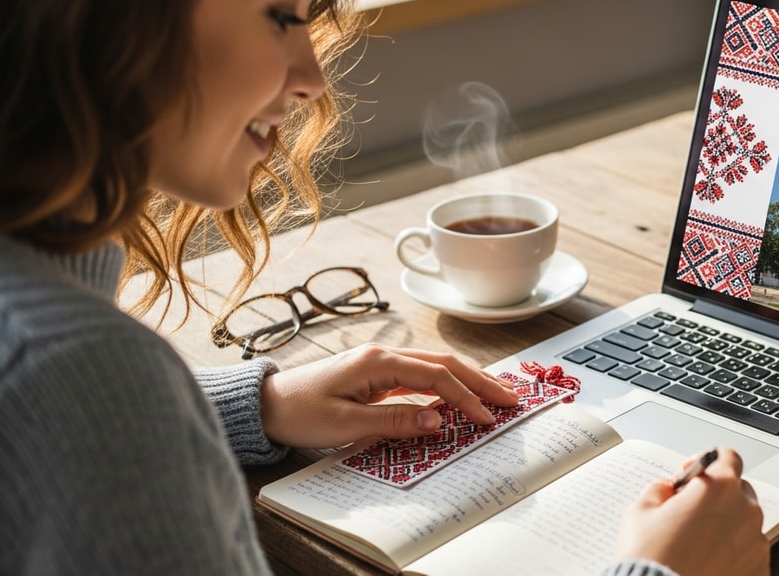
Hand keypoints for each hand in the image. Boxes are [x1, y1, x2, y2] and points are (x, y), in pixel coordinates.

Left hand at [259, 344, 519, 448]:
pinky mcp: (378, 375)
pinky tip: (461, 396)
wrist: (267, 405)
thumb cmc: (300, 413)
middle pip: (445, 363)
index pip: (436, 375)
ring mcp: (382, 364)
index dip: (466, 396)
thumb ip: (395, 421)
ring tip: (496, 395)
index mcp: (378, 362)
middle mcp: (384, 356)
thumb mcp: (346, 424)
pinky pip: (422, 377)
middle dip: (480, 381)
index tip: (487, 416)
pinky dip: (447, 385)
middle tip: (511, 399)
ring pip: (436, 367)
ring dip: (468, 380)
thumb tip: (439, 420)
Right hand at [613, 448, 769, 575]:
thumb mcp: (640, 510)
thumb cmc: (650, 557)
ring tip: (696, 544)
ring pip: (743, 523)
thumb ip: (661, 488)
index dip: (706, 463)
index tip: (692, 476)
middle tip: (689, 513)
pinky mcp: (760, 570)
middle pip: (737, 490)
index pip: (727, 457)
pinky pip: (748, 552)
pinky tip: (707, 562)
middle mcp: (746, 511)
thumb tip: (670, 490)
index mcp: (719, 487)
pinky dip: (732, 553)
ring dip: (725, 525)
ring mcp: (756, 543)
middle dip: (716, 496)